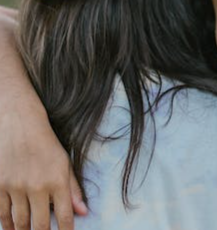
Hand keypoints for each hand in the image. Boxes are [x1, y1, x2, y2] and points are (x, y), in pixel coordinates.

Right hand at [0, 102, 87, 229]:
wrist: (19, 124)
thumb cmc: (46, 144)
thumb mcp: (64, 163)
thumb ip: (72, 189)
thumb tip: (82, 212)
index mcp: (57, 180)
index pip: (63, 216)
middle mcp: (37, 186)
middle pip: (39, 225)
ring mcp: (16, 186)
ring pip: (19, 222)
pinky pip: (2, 213)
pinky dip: (6, 224)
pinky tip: (11, 228)